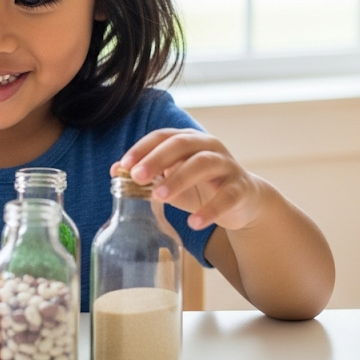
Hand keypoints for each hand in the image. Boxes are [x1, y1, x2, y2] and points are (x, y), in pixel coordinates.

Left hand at [116, 128, 264, 231]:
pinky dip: (210, 210)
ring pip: (203, 164)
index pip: (162, 136)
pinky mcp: (241, 187)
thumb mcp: (172, 180)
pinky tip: (193, 223)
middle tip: (137, 176)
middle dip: (157, 159)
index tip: (124, 165)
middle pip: (181, 144)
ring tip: (160, 196)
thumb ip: (148, 176)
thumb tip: (115, 171)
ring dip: (179, 179)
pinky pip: (227, 196)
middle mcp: (208, 146)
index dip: (142, 148)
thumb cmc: (201, 187)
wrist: (244, 201)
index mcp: (188, 140)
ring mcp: (227, 164)